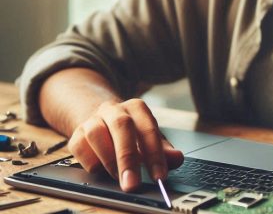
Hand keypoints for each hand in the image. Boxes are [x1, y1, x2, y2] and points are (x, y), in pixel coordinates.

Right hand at [68, 98, 183, 191]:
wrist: (103, 121)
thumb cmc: (132, 133)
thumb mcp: (151, 139)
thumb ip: (164, 150)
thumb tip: (177, 159)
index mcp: (137, 108)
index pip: (148, 129)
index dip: (155, 154)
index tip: (159, 177)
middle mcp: (114, 109)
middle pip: (121, 127)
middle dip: (128, 158)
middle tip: (132, 184)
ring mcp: (93, 120)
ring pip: (96, 133)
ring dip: (108, 159)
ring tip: (118, 177)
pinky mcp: (76, 134)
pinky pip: (79, 147)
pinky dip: (91, 161)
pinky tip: (101, 170)